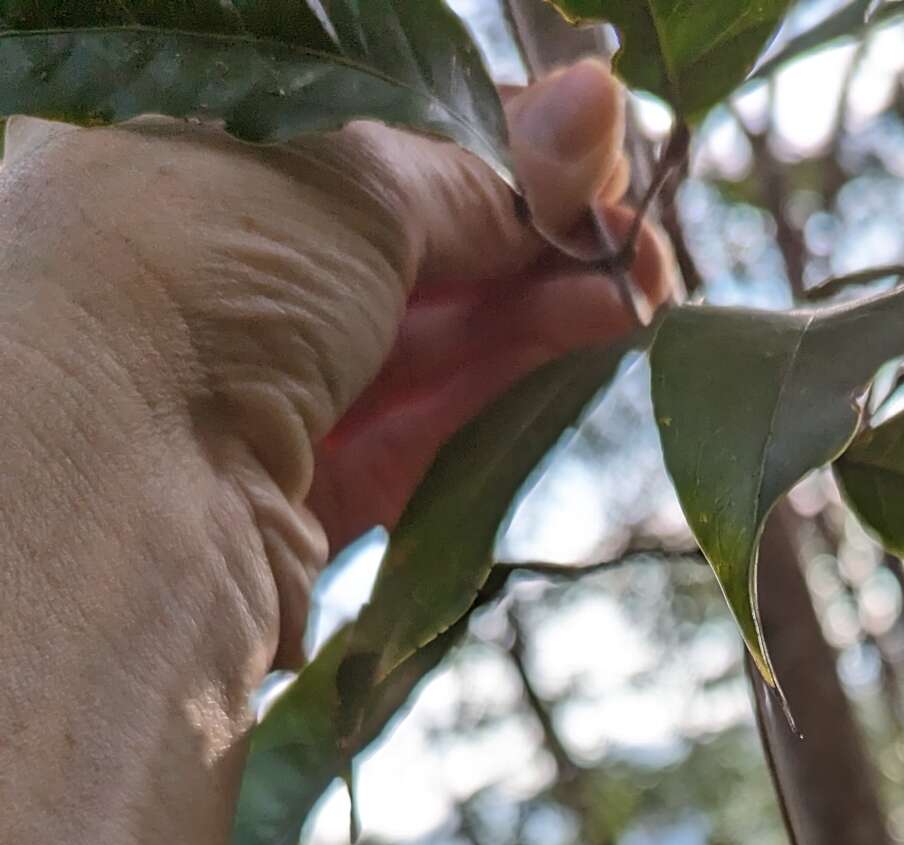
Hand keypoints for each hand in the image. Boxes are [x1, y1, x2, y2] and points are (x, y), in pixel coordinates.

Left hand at [0, 61, 668, 659]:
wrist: (119, 488)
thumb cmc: (192, 278)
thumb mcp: (343, 177)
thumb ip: (459, 174)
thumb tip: (570, 134)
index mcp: (169, 174)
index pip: (351, 155)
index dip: (472, 152)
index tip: (574, 148)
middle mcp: (203, 290)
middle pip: (400, 256)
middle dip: (526, 239)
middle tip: (634, 232)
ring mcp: (248, 407)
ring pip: (420, 349)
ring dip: (536, 311)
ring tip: (643, 284)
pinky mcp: (299, 510)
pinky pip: (418, 439)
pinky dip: (505, 391)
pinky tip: (590, 341)